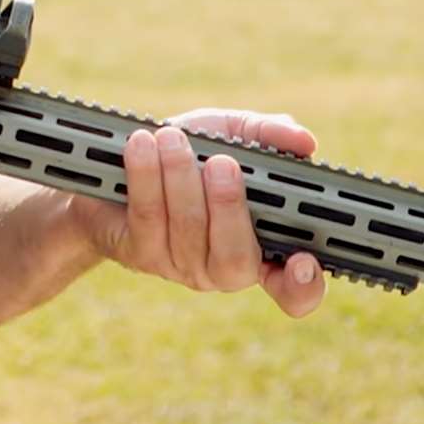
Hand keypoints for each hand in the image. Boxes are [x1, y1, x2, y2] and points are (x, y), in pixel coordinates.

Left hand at [70, 108, 325, 317]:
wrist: (118, 167)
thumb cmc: (191, 153)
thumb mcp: (231, 134)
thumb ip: (268, 135)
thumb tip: (304, 142)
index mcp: (262, 245)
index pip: (293, 288)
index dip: (303, 286)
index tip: (305, 261)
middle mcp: (225, 267)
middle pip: (235, 259)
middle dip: (228, 207)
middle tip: (224, 163)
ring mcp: (182, 267)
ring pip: (187, 231)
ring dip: (179, 179)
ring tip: (172, 138)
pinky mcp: (141, 254)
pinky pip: (148, 218)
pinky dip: (146, 177)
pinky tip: (142, 146)